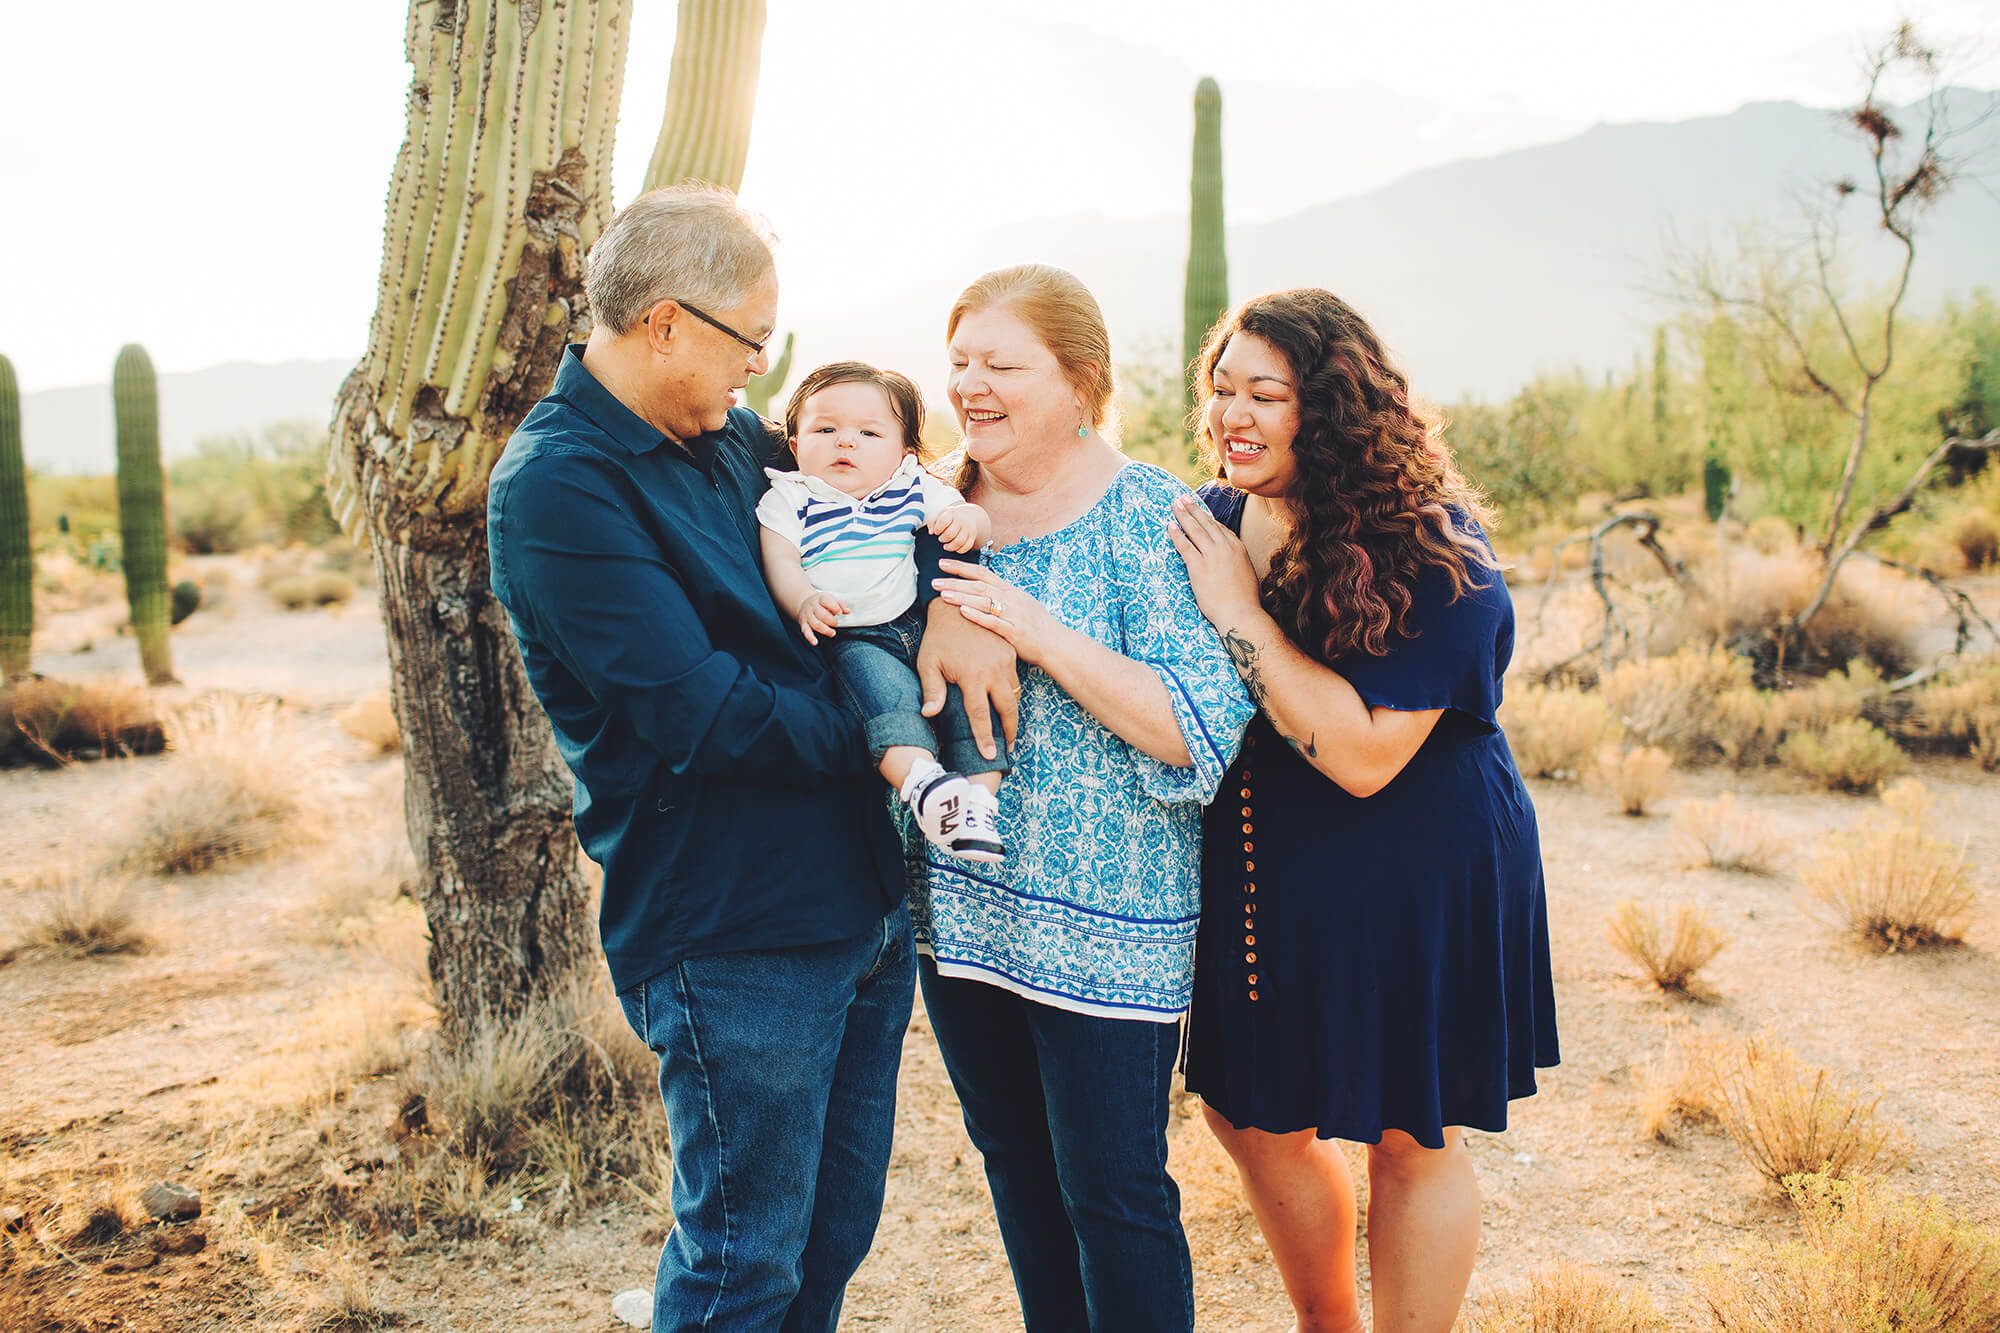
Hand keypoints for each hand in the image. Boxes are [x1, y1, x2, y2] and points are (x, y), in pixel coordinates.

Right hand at [797, 591, 846, 644]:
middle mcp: (812, 607)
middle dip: (832, 621)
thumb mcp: (831, 599)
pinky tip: (815, 642)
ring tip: (832, 633)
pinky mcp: (804, 624)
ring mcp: (807, 616)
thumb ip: (841, 604)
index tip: (840, 612)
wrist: (804, 603)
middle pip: (821, 614)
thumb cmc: (821, 603)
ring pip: (815, 624)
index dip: (834, 607)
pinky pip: (806, 631)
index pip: (826, 601)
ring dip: (825, 630)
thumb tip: (848, 611)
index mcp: (820, 598)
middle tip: (836, 623)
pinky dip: (810, 638)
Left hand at [919, 587, 1019, 759]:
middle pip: (1008, 708)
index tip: (990, 755)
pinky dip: (1013, 693)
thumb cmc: (937, 638)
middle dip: (1009, 730)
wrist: (954, 607)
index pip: (981, 716)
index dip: (985, 738)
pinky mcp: (1010, 652)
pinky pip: (1015, 679)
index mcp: (973, 676)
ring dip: (1012, 712)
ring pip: (1015, 694)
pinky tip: (1006, 702)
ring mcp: (1005, 660)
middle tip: (1007, 745)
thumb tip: (929, 715)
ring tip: (1007, 727)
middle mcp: (994, 670)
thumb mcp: (928, 663)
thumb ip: (931, 690)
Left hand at [928, 504, 985, 552]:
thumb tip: (931, 532)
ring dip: (950, 547)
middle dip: (942, 539)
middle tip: (941, 539)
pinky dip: (959, 550)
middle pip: (950, 534)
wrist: (968, 515)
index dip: (937, 529)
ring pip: (959, 542)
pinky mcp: (973, 536)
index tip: (936, 531)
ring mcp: (968, 529)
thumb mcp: (940, 514)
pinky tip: (954, 547)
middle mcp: (961, 520)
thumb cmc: (950, 517)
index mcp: (951, 513)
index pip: (943, 521)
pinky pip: (966, 547)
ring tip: (946, 546)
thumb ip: (932, 521)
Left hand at [932, 560, 1065, 667]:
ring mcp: (1013, 614)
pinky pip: (993, 622)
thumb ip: (1003, 596)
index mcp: (1010, 591)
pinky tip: (963, 612)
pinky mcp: (1014, 631)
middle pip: (978, 585)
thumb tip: (984, 589)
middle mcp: (1011, 599)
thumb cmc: (1037, 625)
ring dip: (962, 596)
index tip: (942, 563)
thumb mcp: (1021, 603)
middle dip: (955, 582)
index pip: (982, 574)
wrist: (1055, 643)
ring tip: (942, 594)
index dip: (961, 567)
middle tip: (934, 580)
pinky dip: (978, 616)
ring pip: (984, 601)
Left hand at [1168, 494, 1264, 629]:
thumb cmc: (1244, 600)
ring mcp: (1212, 555)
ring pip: (1195, 529)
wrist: (1240, 613)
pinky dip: (1176, 534)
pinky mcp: (1199, 566)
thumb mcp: (1246, 573)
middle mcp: (1225, 547)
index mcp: (1238, 548)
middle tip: (1183, 498)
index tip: (1199, 510)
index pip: (1219, 528)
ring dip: (1183, 515)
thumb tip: (1230, 561)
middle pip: (1206, 523)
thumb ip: (1237, 562)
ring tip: (1175, 505)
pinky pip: (1184, 545)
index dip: (1207, 517)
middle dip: (1193, 509)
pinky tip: (1170, 526)